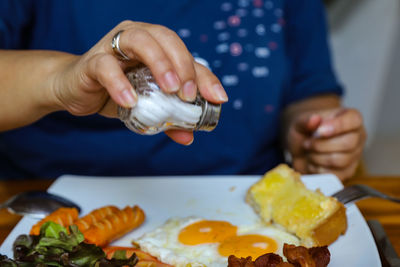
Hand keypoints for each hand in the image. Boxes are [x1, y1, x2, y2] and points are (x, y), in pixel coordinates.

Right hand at [50, 21, 227, 144]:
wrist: (76, 90)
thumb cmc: (114, 91)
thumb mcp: (147, 104)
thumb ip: (169, 117)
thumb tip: (190, 136)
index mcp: (155, 46)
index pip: (185, 54)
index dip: (203, 75)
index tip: (217, 97)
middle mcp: (136, 38)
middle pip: (166, 38)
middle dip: (183, 65)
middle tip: (189, 94)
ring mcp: (113, 46)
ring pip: (140, 41)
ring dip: (159, 64)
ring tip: (170, 90)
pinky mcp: (92, 62)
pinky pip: (106, 67)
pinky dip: (120, 84)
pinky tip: (131, 102)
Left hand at [287, 108, 365, 179]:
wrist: (300, 148)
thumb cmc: (305, 131)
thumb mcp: (300, 122)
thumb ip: (306, 120)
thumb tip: (315, 119)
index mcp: (351, 118)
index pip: (354, 120)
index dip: (337, 126)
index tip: (319, 131)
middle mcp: (357, 136)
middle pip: (348, 143)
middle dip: (321, 145)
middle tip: (306, 143)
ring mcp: (354, 155)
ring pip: (341, 160)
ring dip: (317, 157)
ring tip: (309, 152)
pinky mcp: (347, 172)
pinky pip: (335, 174)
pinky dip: (318, 169)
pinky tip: (312, 162)